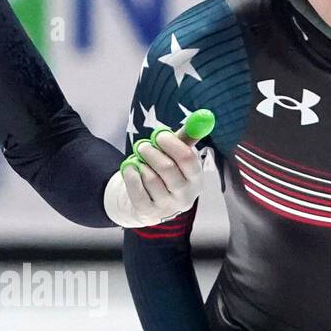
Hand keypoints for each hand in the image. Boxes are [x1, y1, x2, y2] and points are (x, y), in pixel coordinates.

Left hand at [104, 109, 213, 227]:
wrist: (150, 204)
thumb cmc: (166, 175)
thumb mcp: (176, 158)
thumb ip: (184, 139)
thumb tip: (199, 118)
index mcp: (196, 178)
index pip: (188, 159)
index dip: (172, 144)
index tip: (158, 135)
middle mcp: (185, 195)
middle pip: (168, 168)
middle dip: (151, 153)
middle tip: (142, 145)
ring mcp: (167, 206)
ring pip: (151, 178)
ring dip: (141, 164)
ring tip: (139, 160)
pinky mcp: (148, 212)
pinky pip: (136, 190)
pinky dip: (131, 175)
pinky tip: (131, 169)